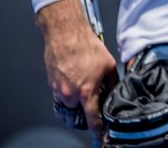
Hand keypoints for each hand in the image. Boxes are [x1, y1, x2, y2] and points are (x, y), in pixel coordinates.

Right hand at [37, 0, 116, 133]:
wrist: (66, 35)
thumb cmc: (86, 47)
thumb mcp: (109, 65)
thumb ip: (112, 83)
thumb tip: (115, 93)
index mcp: (86, 91)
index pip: (92, 119)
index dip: (98, 128)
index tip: (101, 132)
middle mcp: (70, 94)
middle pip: (79, 113)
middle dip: (86, 109)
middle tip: (93, 98)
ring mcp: (58, 91)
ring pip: (68, 105)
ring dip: (76, 101)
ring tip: (83, 85)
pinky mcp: (51, 85)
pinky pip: (60, 96)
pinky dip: (67, 93)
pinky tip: (75, 80)